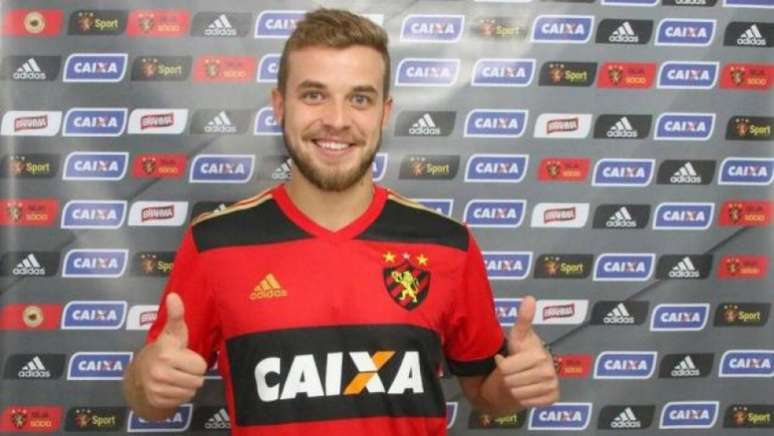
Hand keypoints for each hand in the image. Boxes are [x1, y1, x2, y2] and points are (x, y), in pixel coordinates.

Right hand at [135, 292, 207, 408]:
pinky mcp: (156, 400)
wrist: (140, 370)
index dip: (196, 361)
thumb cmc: (165, 348)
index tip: (185, 356)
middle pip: (197, 381)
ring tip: (178, 375)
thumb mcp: (173, 331)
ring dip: (187, 385)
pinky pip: (181, 402)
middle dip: (193, 374)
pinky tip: (171, 386)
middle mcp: (159, 373)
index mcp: (167, 354)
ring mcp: (156, 389)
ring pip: (190, 392)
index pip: (201, 367)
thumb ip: (176, 315)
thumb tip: (174, 296)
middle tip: (182, 367)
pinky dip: (179, 395)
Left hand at [494, 296, 558, 407]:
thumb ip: (523, 318)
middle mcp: (550, 371)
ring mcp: (553, 385)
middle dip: (506, 377)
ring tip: (517, 379)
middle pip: (511, 382)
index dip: (501, 365)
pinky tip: (525, 389)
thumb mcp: (518, 335)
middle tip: (511, 371)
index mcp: (540, 354)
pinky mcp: (553, 398)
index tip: (504, 359)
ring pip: (517, 394)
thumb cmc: (523, 350)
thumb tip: (529, 298)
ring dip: (512, 388)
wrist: (531, 370)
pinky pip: (528, 403)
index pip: (506, 368)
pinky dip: (522, 398)